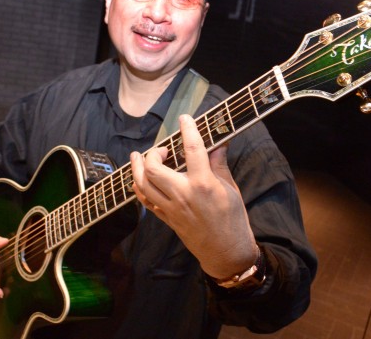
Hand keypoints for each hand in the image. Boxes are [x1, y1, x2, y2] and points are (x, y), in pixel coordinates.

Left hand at [130, 114, 256, 278]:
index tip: (184, 118)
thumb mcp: (230, 188)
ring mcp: (171, 208)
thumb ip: (219, 164)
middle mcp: (182, 194)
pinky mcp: (166, 218)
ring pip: (142, 184)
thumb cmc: (233, 220)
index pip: (192, 149)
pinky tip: (141, 178)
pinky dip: (139, 186)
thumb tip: (218, 142)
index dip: (187, 129)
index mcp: (203, 184)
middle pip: (154, 168)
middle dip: (153, 153)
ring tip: (138, 157)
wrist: (225, 252)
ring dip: (137, 167)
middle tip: (163, 149)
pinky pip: (145, 200)